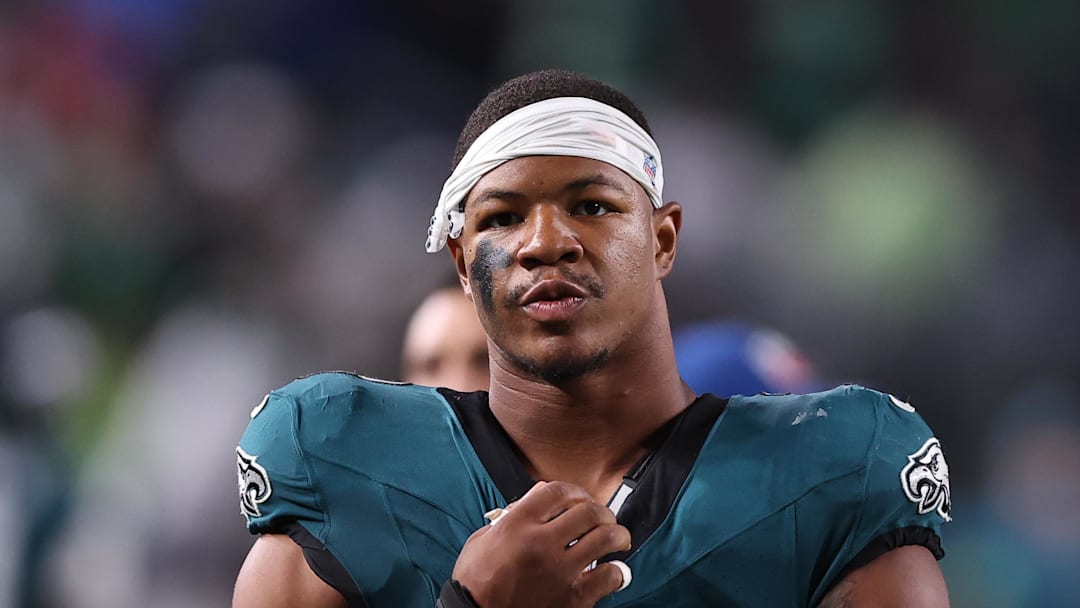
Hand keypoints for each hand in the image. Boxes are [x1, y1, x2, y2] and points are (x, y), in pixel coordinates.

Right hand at [451, 481, 631, 607]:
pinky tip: (612, 570)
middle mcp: (540, 543)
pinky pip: (608, 576)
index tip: (581, 498)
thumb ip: (512, 514)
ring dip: (617, 534)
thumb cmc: (476, 581)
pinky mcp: (572, 598)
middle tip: (604, 518)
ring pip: (605, 538)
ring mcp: (559, 571)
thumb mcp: (483, 538)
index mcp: (517, 524)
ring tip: (618, 539)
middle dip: (601, 511)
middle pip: (587, 511)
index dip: (576, 491)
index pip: (557, 491)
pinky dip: (616, 571)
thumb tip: (539, 495)